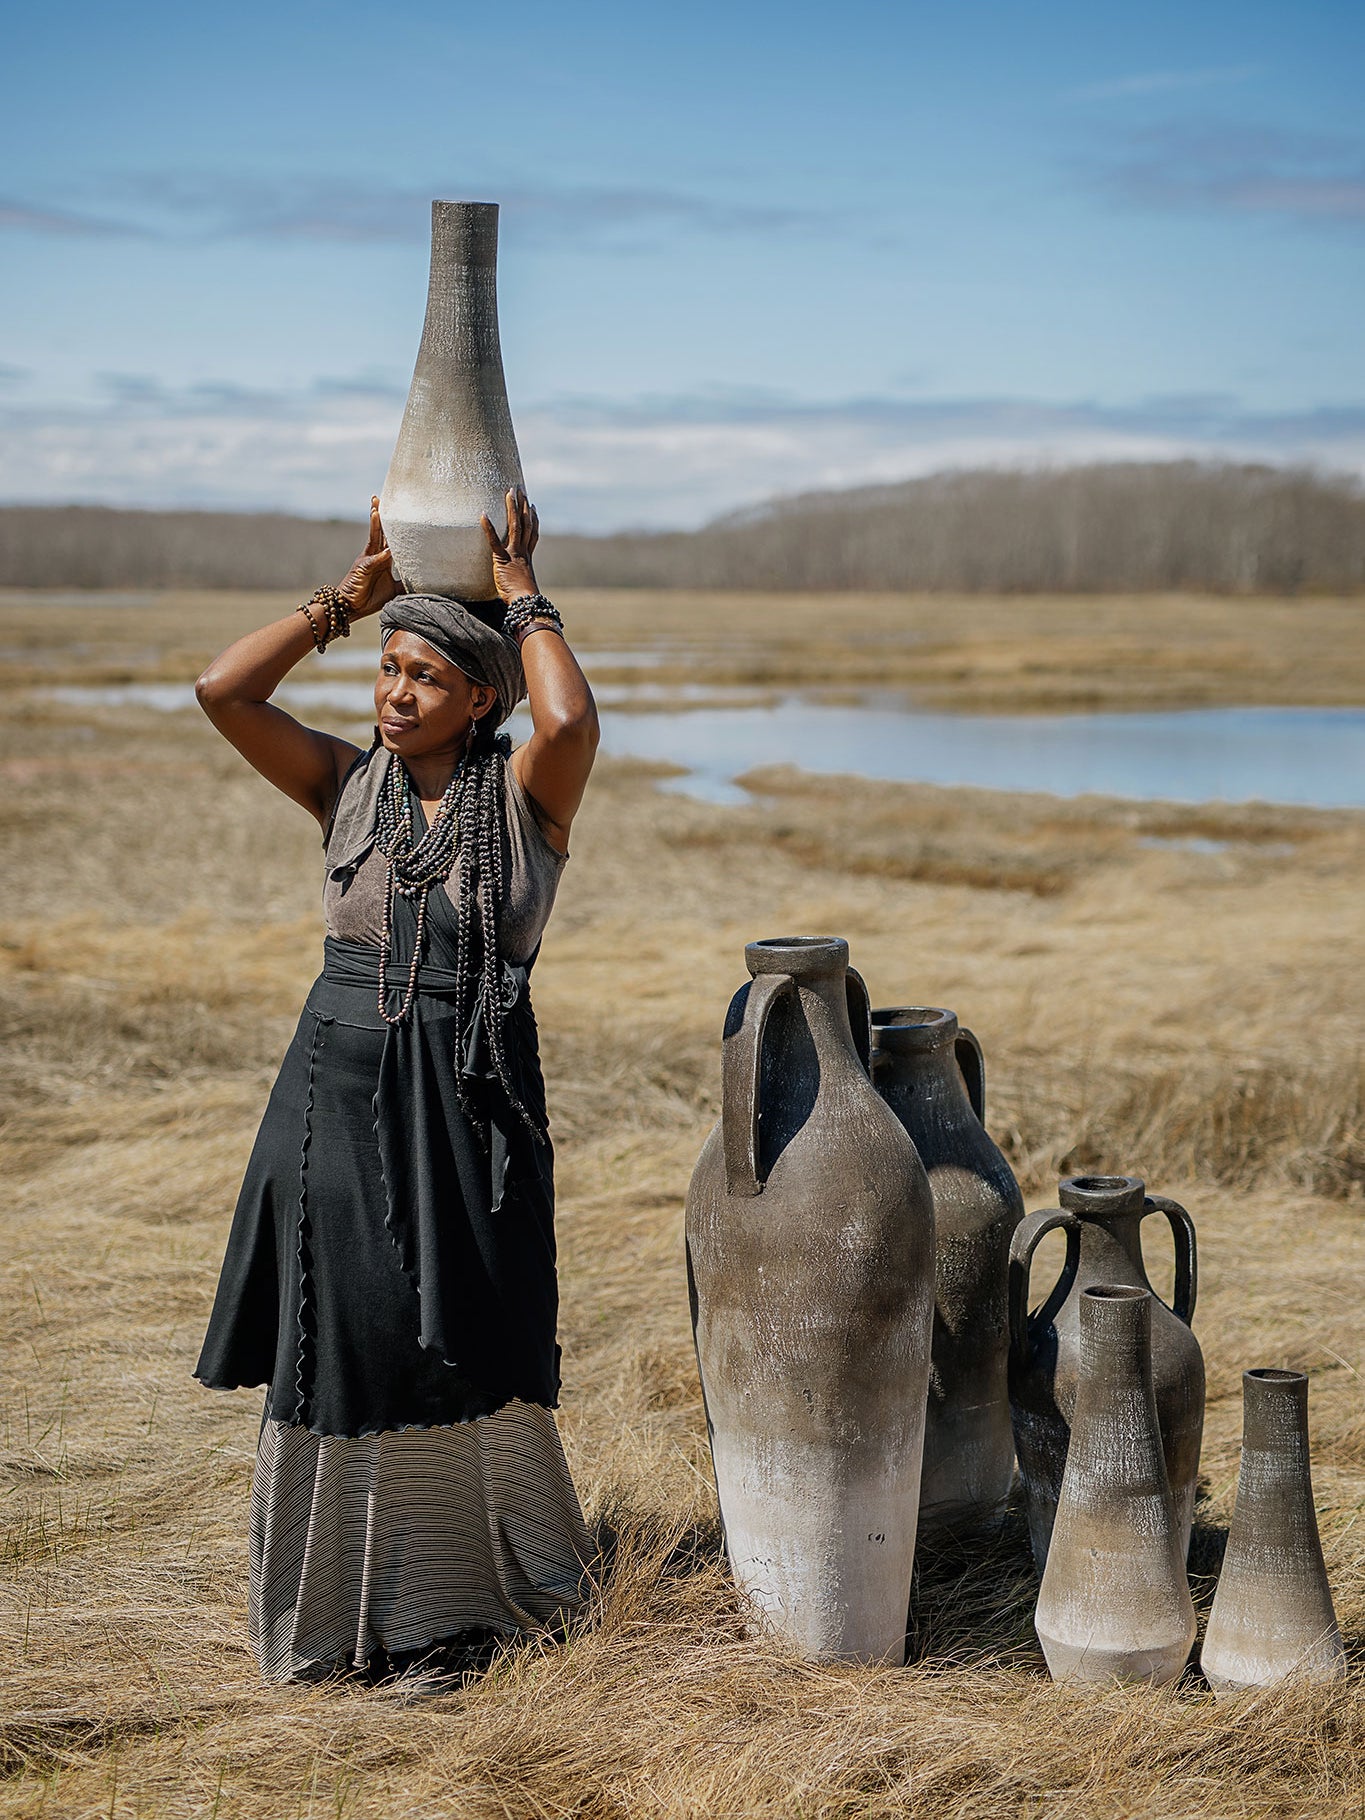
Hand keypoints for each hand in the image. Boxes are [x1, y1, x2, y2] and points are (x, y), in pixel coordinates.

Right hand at [337, 497, 398, 618]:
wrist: (351, 606)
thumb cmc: (371, 597)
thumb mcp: (395, 590)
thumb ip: (406, 583)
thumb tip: (424, 582)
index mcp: (381, 558)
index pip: (389, 538)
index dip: (393, 526)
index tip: (398, 512)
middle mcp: (374, 555)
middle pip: (379, 531)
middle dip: (380, 515)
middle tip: (381, 498)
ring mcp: (367, 560)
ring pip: (373, 538)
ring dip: (375, 524)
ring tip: (376, 510)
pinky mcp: (362, 569)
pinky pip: (373, 560)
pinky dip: (380, 555)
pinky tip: (386, 550)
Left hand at [481, 486, 539, 604]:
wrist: (526, 602)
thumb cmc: (523, 599)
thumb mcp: (522, 585)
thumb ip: (518, 579)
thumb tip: (516, 585)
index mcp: (527, 557)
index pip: (532, 533)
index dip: (533, 519)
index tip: (532, 506)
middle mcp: (522, 551)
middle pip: (525, 523)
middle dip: (522, 505)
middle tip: (520, 489)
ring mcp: (514, 553)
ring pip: (515, 525)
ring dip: (512, 507)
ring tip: (509, 492)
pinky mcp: (502, 559)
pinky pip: (494, 541)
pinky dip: (489, 527)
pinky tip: (483, 515)